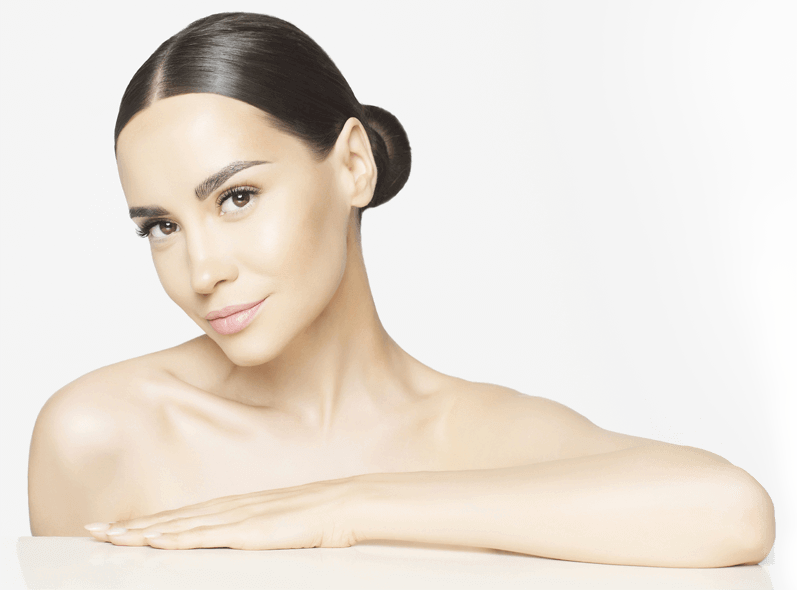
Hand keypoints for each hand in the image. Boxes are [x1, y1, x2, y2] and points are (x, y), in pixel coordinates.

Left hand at [84, 476, 360, 549]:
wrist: (344, 502)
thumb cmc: (315, 515)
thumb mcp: (277, 523)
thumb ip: (251, 529)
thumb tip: (233, 541)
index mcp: (234, 507)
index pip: (181, 516)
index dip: (147, 522)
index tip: (116, 527)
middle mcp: (229, 509)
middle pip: (172, 519)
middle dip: (131, 527)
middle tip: (93, 531)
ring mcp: (239, 518)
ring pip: (181, 526)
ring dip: (144, 532)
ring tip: (111, 537)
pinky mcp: (251, 531)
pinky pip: (208, 536)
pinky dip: (178, 538)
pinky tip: (156, 542)